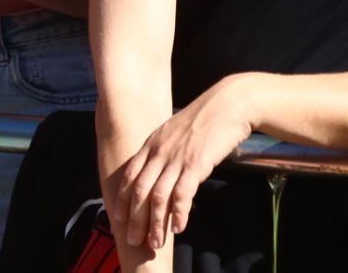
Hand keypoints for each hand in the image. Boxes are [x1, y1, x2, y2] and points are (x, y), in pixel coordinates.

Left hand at [109, 74, 257, 250]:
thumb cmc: (205, 118)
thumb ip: (164, 150)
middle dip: (134, 219)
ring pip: (158, 197)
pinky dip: (179, 214)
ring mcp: (177, 158)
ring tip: (156, 243)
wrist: (228, 104)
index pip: (130, 175)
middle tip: (133, 240)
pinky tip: (178, 228)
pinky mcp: (196, 164)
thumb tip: (160, 171)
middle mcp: (160, 151)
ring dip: (155, 224)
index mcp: (153, 143)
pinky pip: (182, 194)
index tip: (119, 219)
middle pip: (140, 190)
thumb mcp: (175, 131)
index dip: (123, 200)